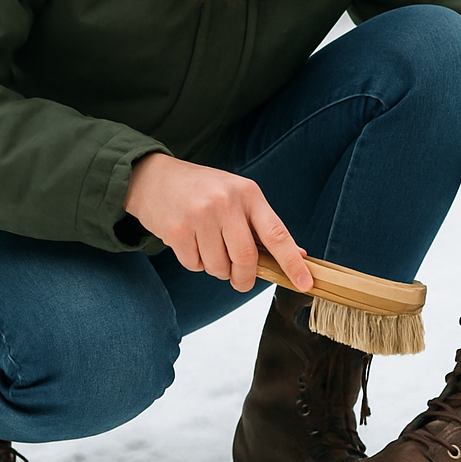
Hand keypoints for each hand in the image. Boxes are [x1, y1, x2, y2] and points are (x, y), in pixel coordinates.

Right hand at [124, 152, 313, 293]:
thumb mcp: (238, 195)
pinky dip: (195, 263)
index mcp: (249, 193)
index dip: (292, 263)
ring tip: (208, 248)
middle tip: (240, 281)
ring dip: (216, 269)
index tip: (306, 284)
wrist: (154, 177)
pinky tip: (190, 242)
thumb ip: (264, 225)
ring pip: (219, 267)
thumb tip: (298, 254)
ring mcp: (201, 216)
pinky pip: (195, 265)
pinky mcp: (178, 230)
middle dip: (244, 278)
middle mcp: (226, 202)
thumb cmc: (203, 189)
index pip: (277, 234)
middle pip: (246, 258)